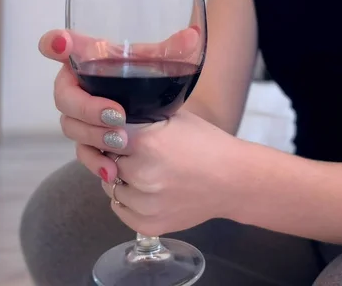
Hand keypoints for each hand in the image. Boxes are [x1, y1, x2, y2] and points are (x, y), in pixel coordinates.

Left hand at [84, 111, 240, 236]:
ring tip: (146, 173)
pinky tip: (145, 190)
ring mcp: (145, 204)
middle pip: (107, 162)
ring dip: (122, 179)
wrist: (235, 180)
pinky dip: (127, 200)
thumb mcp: (175, 118)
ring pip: (111, 187)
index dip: (113, 135)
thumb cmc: (207, 144)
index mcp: (145, 143)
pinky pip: (120, 209)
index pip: (106, 136)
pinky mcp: (149, 224)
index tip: (123, 136)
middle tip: (138, 155)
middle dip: (119, 157)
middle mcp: (140, 175)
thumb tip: (111, 119)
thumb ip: (141, 118)